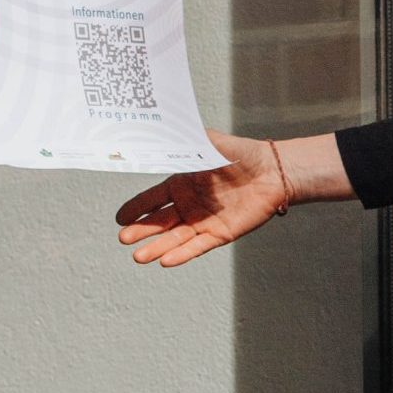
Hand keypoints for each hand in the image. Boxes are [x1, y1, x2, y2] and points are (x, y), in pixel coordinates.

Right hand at [115, 129, 286, 266]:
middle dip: (141, 231)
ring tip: (138, 257)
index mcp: (182, 183)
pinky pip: (198, 246)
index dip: (136, 208)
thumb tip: (161, 132)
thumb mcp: (210, 143)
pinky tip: (165, 261)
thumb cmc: (242, 153)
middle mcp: (189, 205)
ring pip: (175, 238)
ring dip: (157, 248)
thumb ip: (186, 142)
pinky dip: (182, 254)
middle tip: (124, 239)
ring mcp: (203, 221)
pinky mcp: (220, 233)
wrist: (273, 170)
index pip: (152, 199)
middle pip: (159, 222)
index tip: (119, 218)